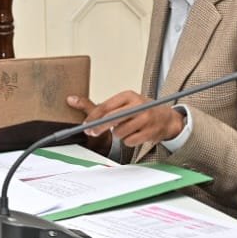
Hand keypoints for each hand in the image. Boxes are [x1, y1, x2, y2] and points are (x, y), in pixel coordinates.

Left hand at [65, 89, 184, 148]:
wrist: (166, 118)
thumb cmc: (138, 110)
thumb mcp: (119, 104)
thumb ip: (95, 105)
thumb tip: (70, 99)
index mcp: (128, 96)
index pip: (106, 106)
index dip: (93, 116)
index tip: (85, 125)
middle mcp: (138, 105)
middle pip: (113, 118)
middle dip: (100, 127)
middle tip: (92, 132)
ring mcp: (146, 118)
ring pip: (121, 132)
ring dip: (118, 134)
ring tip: (125, 129)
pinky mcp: (151, 131)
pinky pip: (130, 141)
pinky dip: (128, 141)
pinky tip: (134, 135)